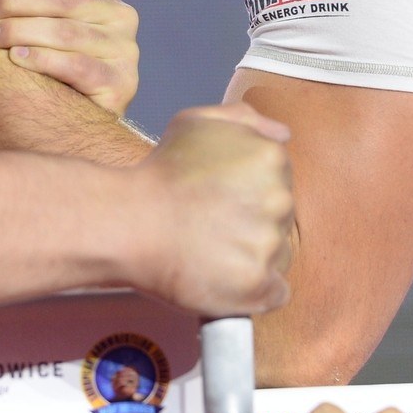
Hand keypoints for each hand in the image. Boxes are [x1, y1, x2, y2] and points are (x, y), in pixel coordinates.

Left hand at [0, 0, 135, 150]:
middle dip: (15, 1)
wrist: (50, 125)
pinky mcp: (122, 82)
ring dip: (20, 30)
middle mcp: (118, 12)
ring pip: (67, 30)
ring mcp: (125, 48)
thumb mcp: (23, 19)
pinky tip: (16, 58)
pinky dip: (43, 59)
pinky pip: (78, 65)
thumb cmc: (30, 62)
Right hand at [136, 103, 293, 317]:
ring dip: (251, 256)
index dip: (247, 193)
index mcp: (272, 158)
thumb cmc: (159, 174)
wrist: (128, 223)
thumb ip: (244, 119)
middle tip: (210, 225)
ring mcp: (270, 244)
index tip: (218, 200)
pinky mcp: (257, 284)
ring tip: (210, 251)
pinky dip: (253, 290)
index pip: (280, 183)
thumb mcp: (195, 123)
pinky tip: (224, 277)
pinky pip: (274, 293)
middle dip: (251, 223)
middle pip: (281, 220)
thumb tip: (284, 134)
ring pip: (278, 255)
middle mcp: (280, 199)